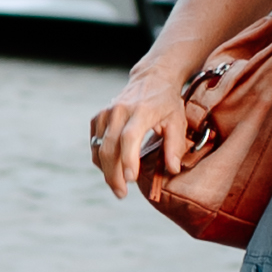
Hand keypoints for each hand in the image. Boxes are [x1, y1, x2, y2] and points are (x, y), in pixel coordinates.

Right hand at [88, 68, 206, 200]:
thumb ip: (175, 146)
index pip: (129, 137)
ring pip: (99, 148)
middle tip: (121, 194)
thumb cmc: (167, 102)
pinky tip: (110, 169)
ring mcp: (106, 113)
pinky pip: (95, 143)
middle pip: (110, 147)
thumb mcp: (177, 121)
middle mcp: (119, 111)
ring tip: (117, 187)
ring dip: (105, 170)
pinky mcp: (98, 116)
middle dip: (113, 174)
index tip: (131, 179)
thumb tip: (172, 170)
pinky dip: (100, 158)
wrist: (152, 78)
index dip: (128, 159)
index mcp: (140, 111)